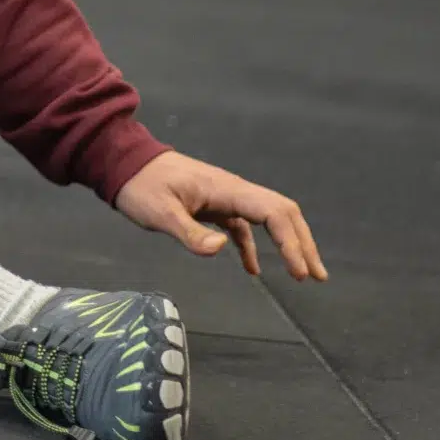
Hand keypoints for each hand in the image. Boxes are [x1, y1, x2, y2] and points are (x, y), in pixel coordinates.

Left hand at [115, 150, 327, 281]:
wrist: (123, 163)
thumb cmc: (140, 185)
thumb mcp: (159, 212)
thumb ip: (189, 232)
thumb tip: (221, 248)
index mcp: (226, 189)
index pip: (273, 212)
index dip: (291, 241)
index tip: (299, 271)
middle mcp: (233, 191)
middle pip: (281, 213)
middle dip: (303, 243)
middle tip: (316, 276)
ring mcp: (225, 197)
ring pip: (268, 219)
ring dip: (287, 244)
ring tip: (303, 274)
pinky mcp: (214, 206)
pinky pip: (244, 226)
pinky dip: (253, 247)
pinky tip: (252, 270)